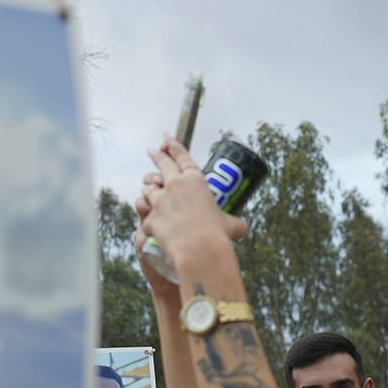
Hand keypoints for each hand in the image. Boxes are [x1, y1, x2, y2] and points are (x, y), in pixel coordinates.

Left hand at [135, 140, 248, 274]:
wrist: (199, 249)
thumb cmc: (217, 235)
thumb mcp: (230, 226)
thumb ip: (235, 224)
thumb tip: (242, 228)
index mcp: (195, 180)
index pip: (182, 156)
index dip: (173, 145)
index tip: (166, 138)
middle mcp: (175, 185)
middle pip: (162, 165)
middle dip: (157, 156)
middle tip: (153, 150)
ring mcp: (160, 200)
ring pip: (149, 187)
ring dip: (149, 185)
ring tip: (148, 185)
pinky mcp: (151, 217)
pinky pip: (145, 214)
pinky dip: (147, 216)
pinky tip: (147, 219)